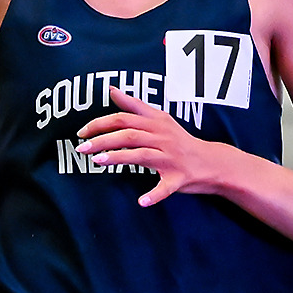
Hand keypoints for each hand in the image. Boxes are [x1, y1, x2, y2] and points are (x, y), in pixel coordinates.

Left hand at [76, 89, 225, 206]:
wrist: (211, 162)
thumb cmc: (180, 141)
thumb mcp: (160, 119)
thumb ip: (135, 105)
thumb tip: (112, 90)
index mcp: (156, 123)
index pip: (124, 117)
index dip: (101, 123)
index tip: (82, 131)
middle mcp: (163, 138)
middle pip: (129, 135)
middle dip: (103, 139)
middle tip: (81, 147)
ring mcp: (171, 158)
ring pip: (141, 155)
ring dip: (119, 158)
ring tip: (98, 161)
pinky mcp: (178, 178)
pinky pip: (165, 187)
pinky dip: (154, 194)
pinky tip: (142, 202)